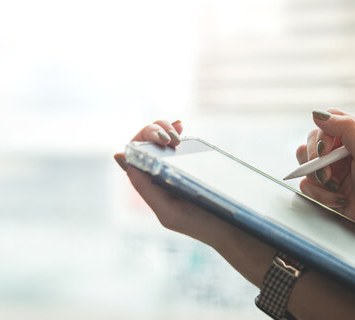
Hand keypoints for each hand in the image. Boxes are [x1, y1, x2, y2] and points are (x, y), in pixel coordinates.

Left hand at [113, 120, 237, 246]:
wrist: (233, 228)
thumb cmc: (200, 223)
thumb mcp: (168, 211)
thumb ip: (145, 188)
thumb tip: (121, 158)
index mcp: (148, 185)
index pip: (133, 154)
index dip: (142, 139)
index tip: (161, 140)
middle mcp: (157, 174)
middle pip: (145, 142)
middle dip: (155, 130)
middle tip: (173, 138)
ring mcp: (173, 166)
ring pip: (158, 138)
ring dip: (164, 128)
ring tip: (177, 133)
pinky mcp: (190, 163)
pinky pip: (175, 142)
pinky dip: (174, 130)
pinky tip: (181, 126)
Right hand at [296, 109, 354, 239]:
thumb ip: (347, 129)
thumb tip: (319, 114)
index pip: (331, 119)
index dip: (324, 131)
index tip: (326, 149)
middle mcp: (342, 149)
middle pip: (312, 139)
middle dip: (317, 159)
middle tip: (327, 174)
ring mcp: (330, 167)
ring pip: (304, 160)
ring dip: (317, 177)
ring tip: (335, 188)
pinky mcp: (322, 185)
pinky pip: (304, 182)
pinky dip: (318, 193)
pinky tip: (337, 199)